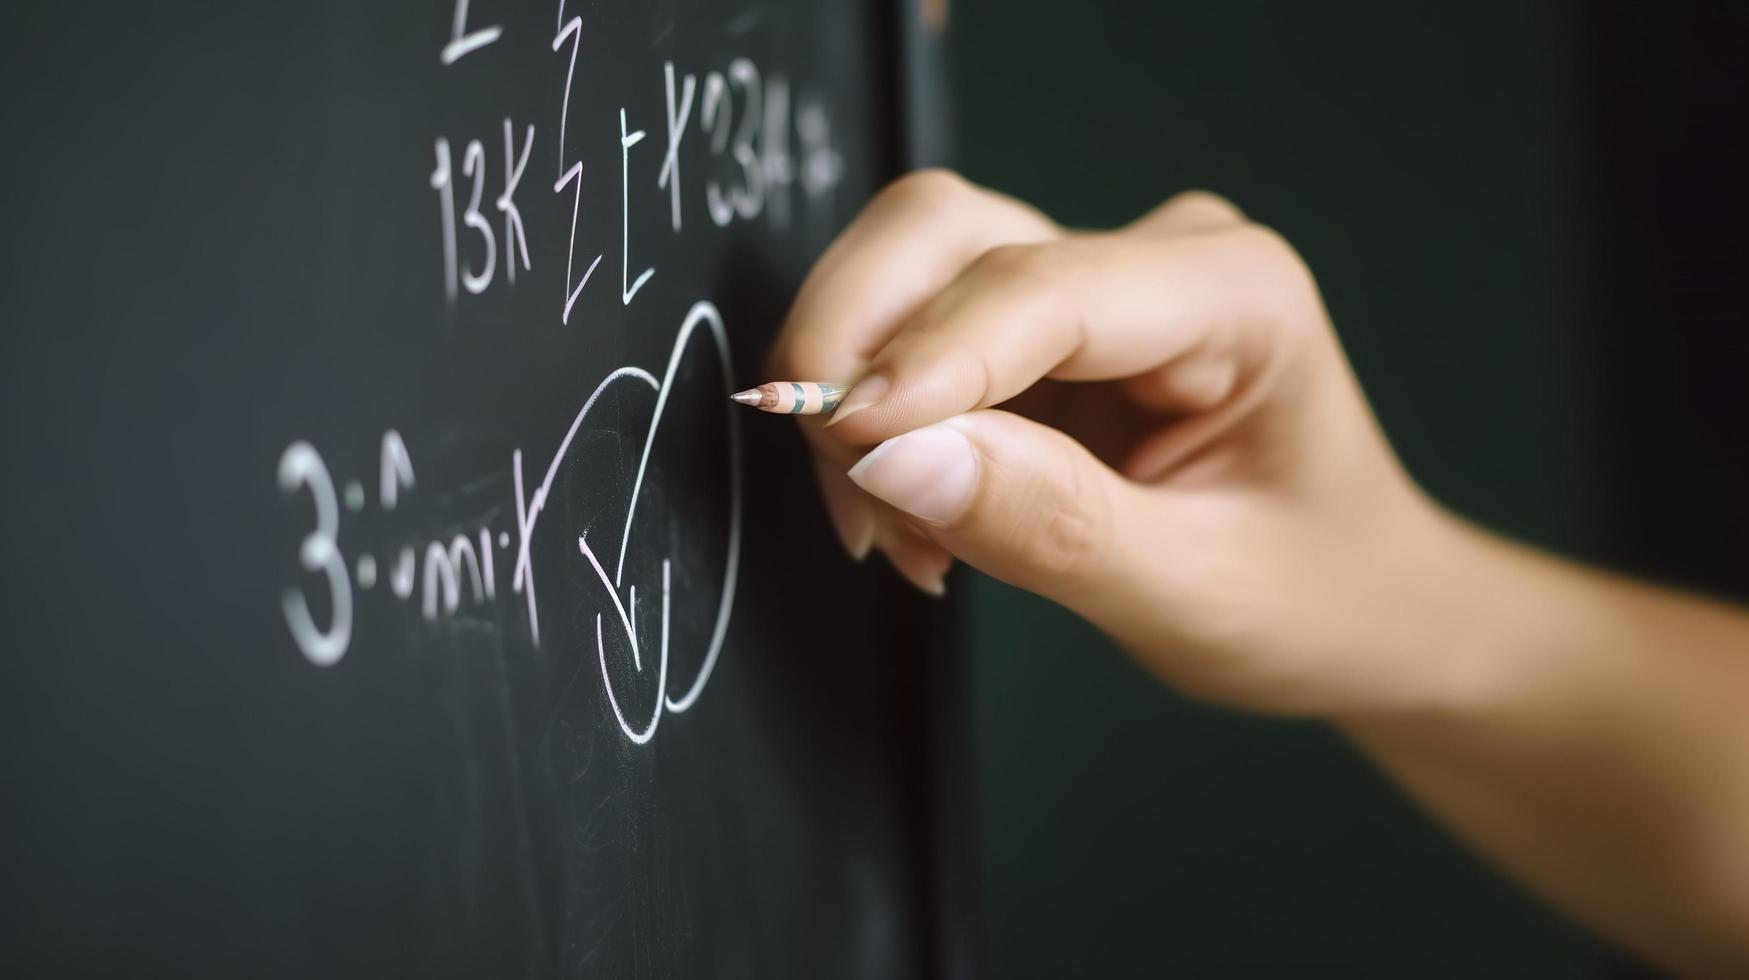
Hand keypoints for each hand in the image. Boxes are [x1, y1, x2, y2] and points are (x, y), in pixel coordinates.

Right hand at [771, 170, 1455, 715]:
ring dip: (854, 387)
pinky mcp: (1038, 333)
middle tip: (843, 485)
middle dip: (858, 345)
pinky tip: (914, 517)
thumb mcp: (1196, 592)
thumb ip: (1053, 524)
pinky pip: (912, 337)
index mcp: (1236, 294)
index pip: (1042, 289)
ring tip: (890, 530)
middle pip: (945, 234)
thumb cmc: (1313, 594)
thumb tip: (894, 459)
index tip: (845, 440)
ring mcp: (1090, 286)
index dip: (927, 358)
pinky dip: (875, 423)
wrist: (1354, 606)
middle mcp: (1155, 260)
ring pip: (909, 270)